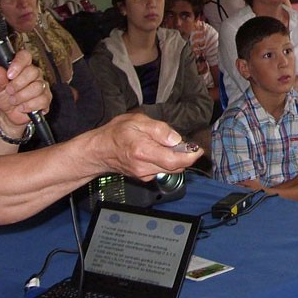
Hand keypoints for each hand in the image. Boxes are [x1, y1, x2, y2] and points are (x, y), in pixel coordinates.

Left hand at [0, 49, 50, 129]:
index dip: (18, 63)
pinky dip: (30, 105)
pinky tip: (23, 107)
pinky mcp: (46, 98)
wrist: (9, 115)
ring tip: (14, 101)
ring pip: (38, 87)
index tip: (9, 75)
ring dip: (22, 96)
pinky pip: (42, 100)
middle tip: (9, 92)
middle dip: (18, 84)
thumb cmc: (4, 98)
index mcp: (22, 67)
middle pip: (33, 72)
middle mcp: (34, 74)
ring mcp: (42, 86)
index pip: (25, 56)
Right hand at [85, 113, 202, 180]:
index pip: (174, 161)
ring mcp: (144, 174)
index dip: (190, 156)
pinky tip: (157, 151)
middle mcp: (144, 167)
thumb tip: (176, 139)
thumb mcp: (137, 121)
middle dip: (185, 156)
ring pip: (170, 169)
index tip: (198, 150)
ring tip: (166, 144)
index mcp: (144, 151)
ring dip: (175, 158)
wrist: (99, 150)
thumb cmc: (116, 133)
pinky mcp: (143, 177)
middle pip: (176, 167)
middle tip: (186, 144)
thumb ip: (159, 129)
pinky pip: (162, 169)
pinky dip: (166, 161)